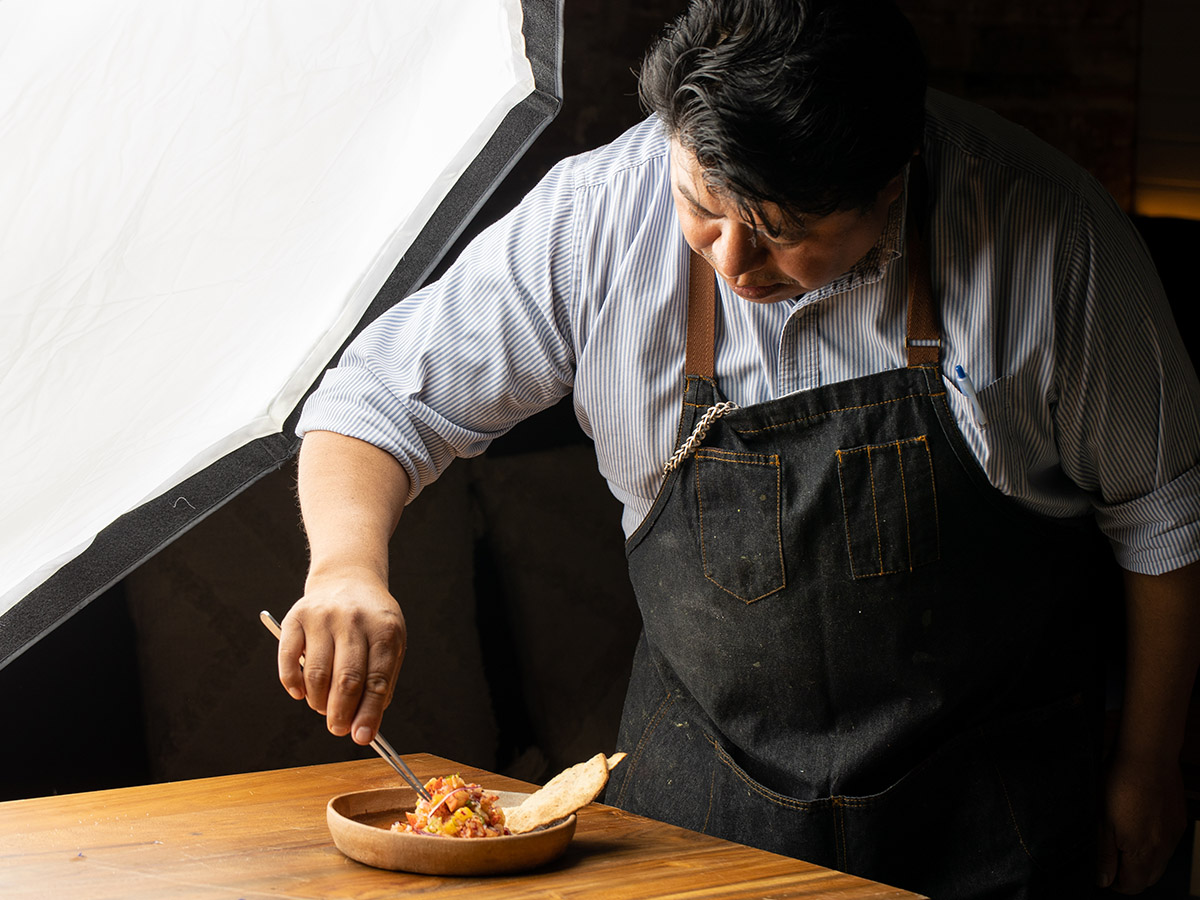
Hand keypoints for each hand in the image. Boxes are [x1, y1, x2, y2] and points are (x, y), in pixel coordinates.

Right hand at [278, 567, 406, 745]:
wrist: (348, 578)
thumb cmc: (371, 622)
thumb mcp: (391, 643)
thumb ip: (382, 683)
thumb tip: (365, 726)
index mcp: (385, 629)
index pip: (377, 679)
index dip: (369, 713)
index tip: (361, 737)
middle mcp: (353, 620)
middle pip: (347, 679)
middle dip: (341, 714)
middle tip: (339, 729)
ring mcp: (322, 617)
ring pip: (317, 675)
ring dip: (318, 702)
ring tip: (323, 708)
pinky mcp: (295, 618)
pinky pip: (288, 659)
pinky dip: (292, 683)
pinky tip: (300, 692)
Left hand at [1096, 751, 1185, 892]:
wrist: (1148, 757)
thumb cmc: (1121, 785)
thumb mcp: (1102, 821)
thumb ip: (1105, 854)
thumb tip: (1104, 880)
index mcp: (1142, 852)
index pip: (1133, 886)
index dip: (1115, 883)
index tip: (1104, 872)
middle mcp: (1163, 849)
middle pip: (1148, 878)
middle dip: (1130, 875)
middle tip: (1111, 857)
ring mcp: (1173, 836)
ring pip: (1160, 863)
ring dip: (1143, 860)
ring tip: (1123, 838)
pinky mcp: (1179, 822)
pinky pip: (1168, 844)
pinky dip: (1154, 844)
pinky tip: (1140, 825)